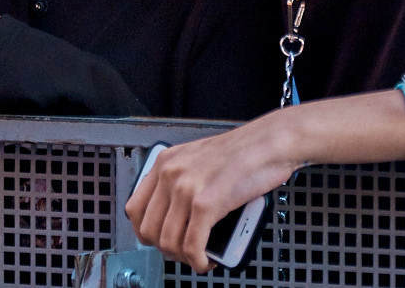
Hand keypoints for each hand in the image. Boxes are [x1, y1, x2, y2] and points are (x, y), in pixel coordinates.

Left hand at [125, 113, 300, 270]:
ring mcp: (186, 189)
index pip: (135, 208)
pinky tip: (205, 261)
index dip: (145, 232)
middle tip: (182, 252)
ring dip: (182, 258)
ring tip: (197, 257)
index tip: (159, 240)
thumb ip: (181, 180)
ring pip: (168, 241)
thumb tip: (177, 215)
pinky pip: (192, 245)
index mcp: (165, 162)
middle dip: (164, 249)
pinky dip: (197, 261)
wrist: (269, 143)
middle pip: (148, 229)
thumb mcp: (198, 158)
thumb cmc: (242, 152)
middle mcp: (170, 174)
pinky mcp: (207, 203)